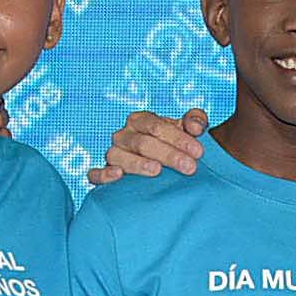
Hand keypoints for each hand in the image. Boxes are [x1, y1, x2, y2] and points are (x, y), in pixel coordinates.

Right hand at [88, 106, 207, 185]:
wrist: (159, 164)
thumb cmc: (172, 144)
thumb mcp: (186, 129)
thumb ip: (195, 121)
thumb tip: (197, 127)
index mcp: (141, 120)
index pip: (157, 127)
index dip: (179, 139)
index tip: (199, 152)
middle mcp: (124, 135)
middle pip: (143, 143)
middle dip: (168, 155)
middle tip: (190, 167)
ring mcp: (113, 154)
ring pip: (120, 157)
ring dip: (139, 164)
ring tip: (157, 171)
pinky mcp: (103, 173)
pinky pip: (96, 174)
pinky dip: (104, 174)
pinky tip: (118, 175)